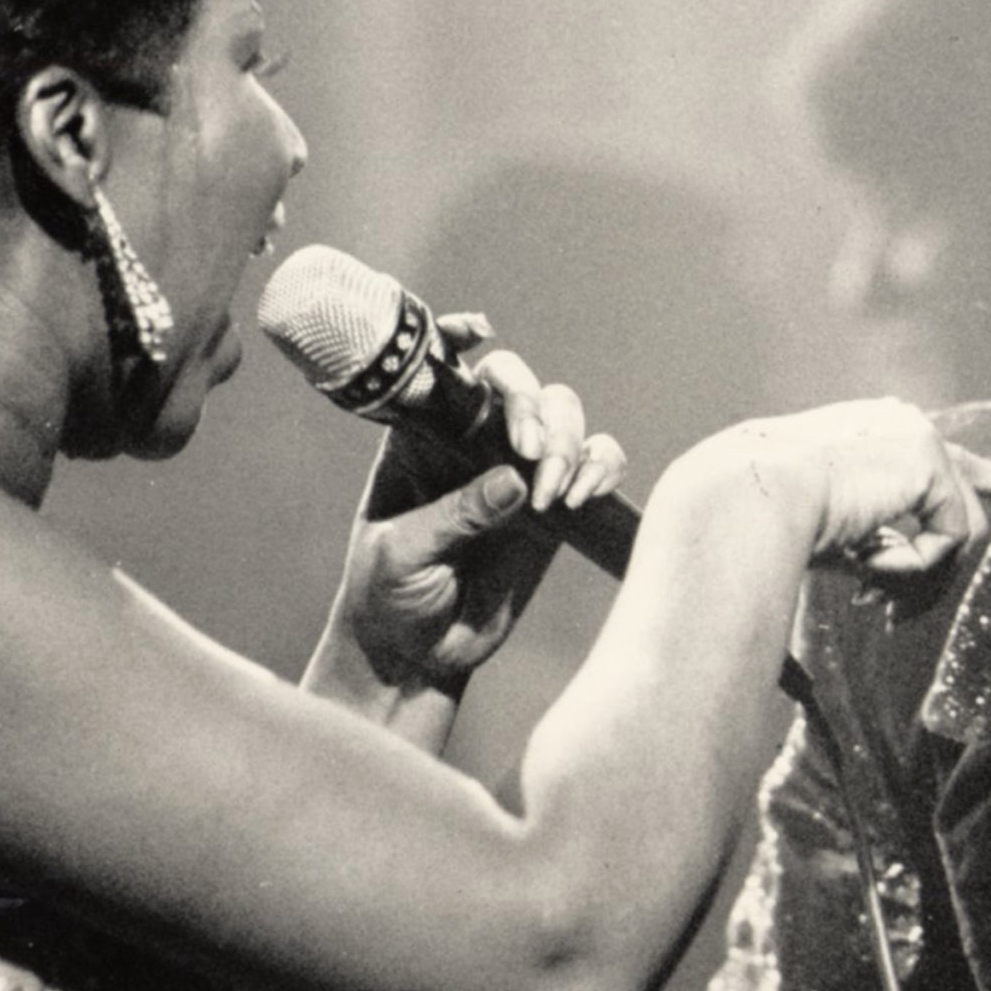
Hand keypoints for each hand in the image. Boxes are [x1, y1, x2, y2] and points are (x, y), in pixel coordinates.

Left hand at [331, 315, 628, 689]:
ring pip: (565, 417)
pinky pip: (597, 466)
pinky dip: (602, 469)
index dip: (458, 339)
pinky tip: (582, 499)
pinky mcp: (556, 508)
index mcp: (421, 438)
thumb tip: (512, 481)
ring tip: (554, 494)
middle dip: (533, 407)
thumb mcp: (403, 554)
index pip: (443, 371)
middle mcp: (473, 442)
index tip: (479, 332)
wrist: (418, 657)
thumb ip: (455, 515)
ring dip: (570, 443)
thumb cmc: (388, 598)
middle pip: (518, 385)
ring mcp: (518, 471)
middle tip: (533, 453)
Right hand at [690, 397, 990, 578]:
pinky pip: (949, 540)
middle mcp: (901, 425)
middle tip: (957, 557)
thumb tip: (917, 582)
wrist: (746, 500)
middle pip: (963, 495)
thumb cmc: (768, 523)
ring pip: (958, 532)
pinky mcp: (929, 459)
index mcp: (872, 436)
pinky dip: (910, 565)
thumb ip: (882, 540)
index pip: (945, 461)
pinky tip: (868, 557)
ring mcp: (918, 436)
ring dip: (913, 570)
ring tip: (864, 578)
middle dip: (966, 531)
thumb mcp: (836, 529)